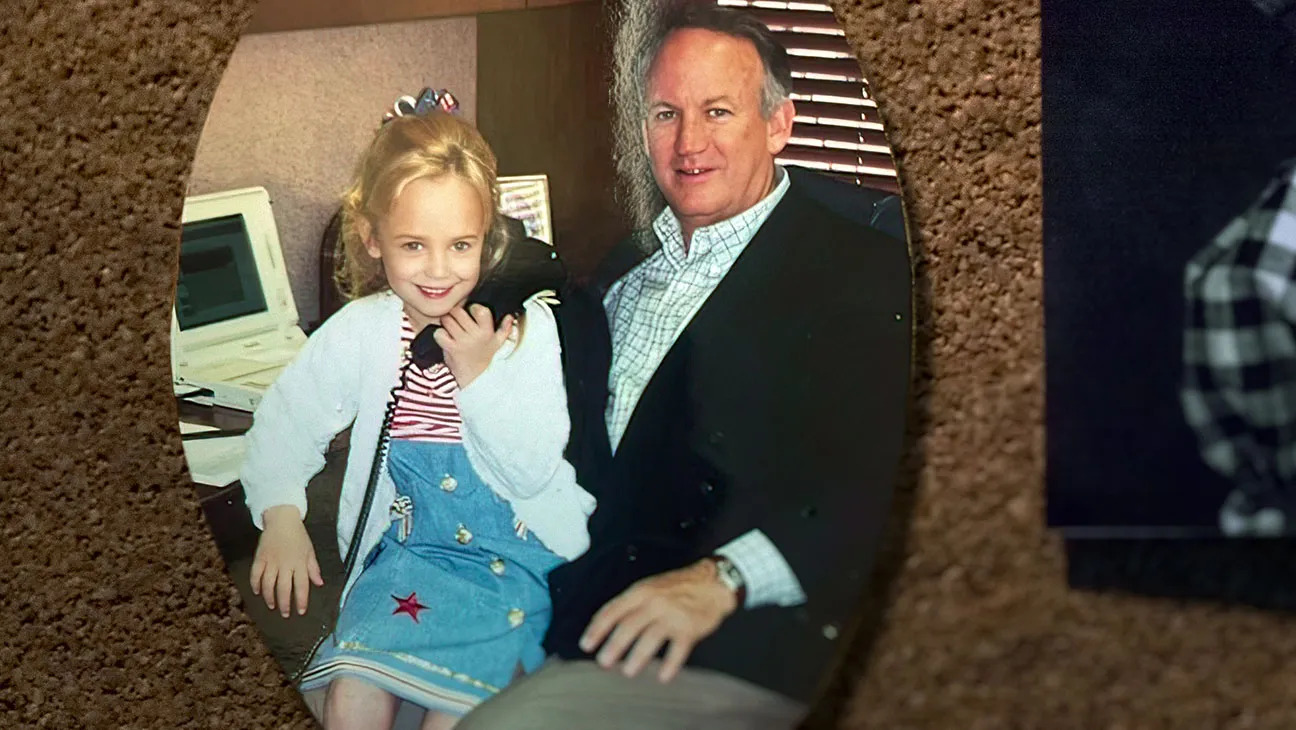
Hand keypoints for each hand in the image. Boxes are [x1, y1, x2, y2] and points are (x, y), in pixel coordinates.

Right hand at [250, 504, 322, 617]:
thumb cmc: (298, 536)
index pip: (302, 586)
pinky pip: (255, 574)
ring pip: (268, 584)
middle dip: (284, 604)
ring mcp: (271, 561)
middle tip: (285, 614)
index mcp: (300, 563)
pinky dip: (255, 584)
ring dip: (269, 597)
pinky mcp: (260, 557)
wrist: (282, 519)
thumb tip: (319, 583)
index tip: (300, 611)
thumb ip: (314, 568)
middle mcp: (285, 564)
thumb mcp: (310, 551)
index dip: (301, 600)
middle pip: (284, 588)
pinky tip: (257, 592)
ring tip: (272, 606)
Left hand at [435, 304, 513, 387]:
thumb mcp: (498, 345)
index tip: (471, 312)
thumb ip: (504, 329)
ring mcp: (462, 341)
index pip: (480, 310)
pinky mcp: (451, 348)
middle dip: (455, 313)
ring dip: (446, 322)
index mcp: (488, 332)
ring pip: (447, 320)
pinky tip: (445, 338)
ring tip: (451, 328)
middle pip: (458, 312)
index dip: (473, 308)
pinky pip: (440, 333)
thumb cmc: (486, 360)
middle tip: (456, 319)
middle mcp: (475, 335)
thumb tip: (509, 317)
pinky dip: (439, 334)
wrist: (477, 379)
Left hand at [578, 559, 738, 682]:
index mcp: (641, 592)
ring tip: (628, 672)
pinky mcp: (690, 628)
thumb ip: (630, 604)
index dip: (597, 629)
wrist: (712, 582)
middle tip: (603, 662)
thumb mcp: (650, 587)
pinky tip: (663, 677)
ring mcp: (673, 615)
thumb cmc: (678, 587)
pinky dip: (670, 665)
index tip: (586, 645)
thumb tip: (607, 627)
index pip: (613, 610)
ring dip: (637, 657)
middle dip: (614, 646)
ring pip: (650, 638)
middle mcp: (654, 603)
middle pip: (629, 626)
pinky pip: (678, 650)